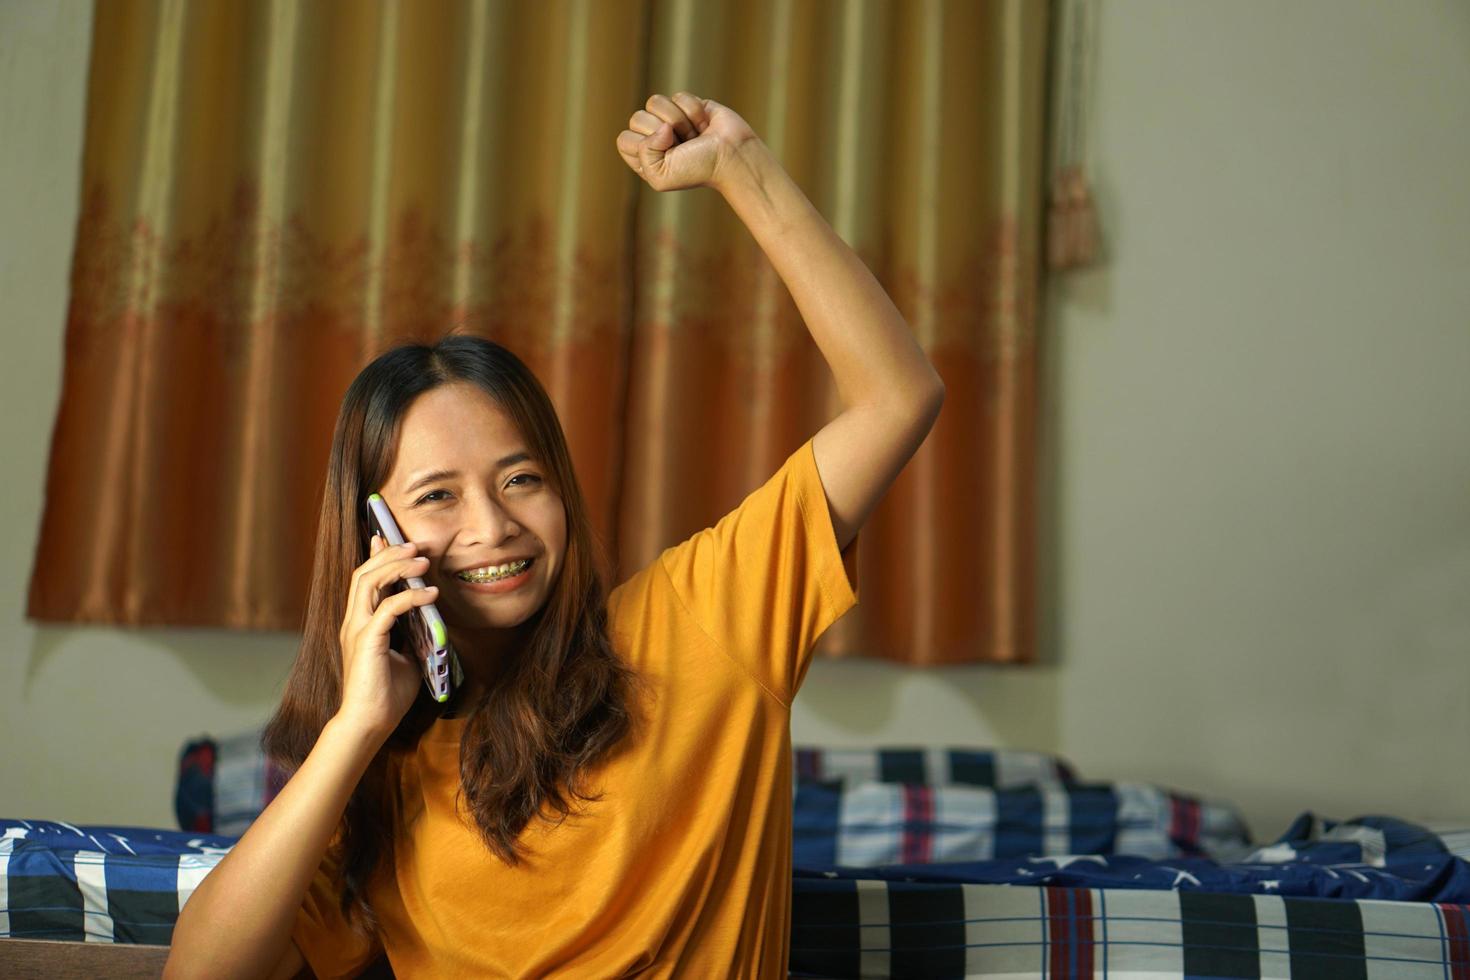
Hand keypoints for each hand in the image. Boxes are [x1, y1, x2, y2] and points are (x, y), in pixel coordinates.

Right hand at [333, 534, 440, 738]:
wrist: (369, 723)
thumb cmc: (386, 695)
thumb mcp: (405, 656)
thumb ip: (410, 635)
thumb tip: (429, 620)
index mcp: (360, 624)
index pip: (363, 580)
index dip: (374, 556)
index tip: (387, 537)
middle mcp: (353, 622)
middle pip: (363, 573)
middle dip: (388, 553)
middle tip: (414, 545)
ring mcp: (357, 630)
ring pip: (369, 582)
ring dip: (396, 566)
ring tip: (422, 560)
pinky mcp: (367, 641)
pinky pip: (388, 608)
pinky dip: (410, 597)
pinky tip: (431, 594)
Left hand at [616, 91, 759, 192]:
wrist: (731, 155)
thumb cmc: (698, 170)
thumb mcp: (660, 176)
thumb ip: (644, 154)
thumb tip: (660, 125)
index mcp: (643, 157)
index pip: (624, 139)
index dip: (643, 146)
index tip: (665, 157)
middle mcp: (653, 137)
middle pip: (637, 118)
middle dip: (663, 132)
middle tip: (683, 146)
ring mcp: (669, 119)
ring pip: (655, 102)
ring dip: (678, 120)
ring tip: (694, 135)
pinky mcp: (686, 104)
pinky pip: (678, 96)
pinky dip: (693, 111)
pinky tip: (704, 125)